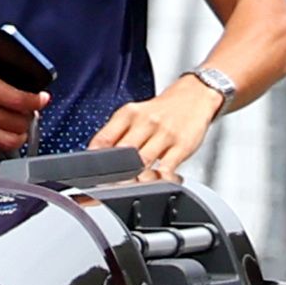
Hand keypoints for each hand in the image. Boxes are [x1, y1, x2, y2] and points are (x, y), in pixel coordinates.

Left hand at [90, 75, 222, 178]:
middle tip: (107, 186)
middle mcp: (146, 121)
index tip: (90, 173)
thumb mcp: (134, 114)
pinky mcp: (181, 146)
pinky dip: (158, 179)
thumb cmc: (162, 111)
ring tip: (128, 187)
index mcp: (128, 114)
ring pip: (142, 161)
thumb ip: (116, 135)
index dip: (94, 160)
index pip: (104, 139)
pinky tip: (154, 182)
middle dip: (113, 172)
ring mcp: (164, 134)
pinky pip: (167, 168)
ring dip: (133, 178)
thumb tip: (95, 157)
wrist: (195, 96)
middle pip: (122, 152)